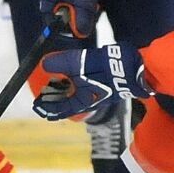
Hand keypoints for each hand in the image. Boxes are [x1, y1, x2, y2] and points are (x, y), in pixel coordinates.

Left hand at [33, 44, 150, 120]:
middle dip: (55, 101)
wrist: (136, 65)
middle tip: (43, 96)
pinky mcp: (107, 85)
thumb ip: (61, 63)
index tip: (37, 105)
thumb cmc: (108, 68)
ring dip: (65, 92)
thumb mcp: (80, 63)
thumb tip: (43, 64)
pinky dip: (76, 84)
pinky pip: (86, 88)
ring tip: (55, 84)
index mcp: (84, 101)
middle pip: (68, 104)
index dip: (48, 108)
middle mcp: (91, 100)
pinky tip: (74, 75)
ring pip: (77, 96)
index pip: (62, 109)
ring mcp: (100, 93)